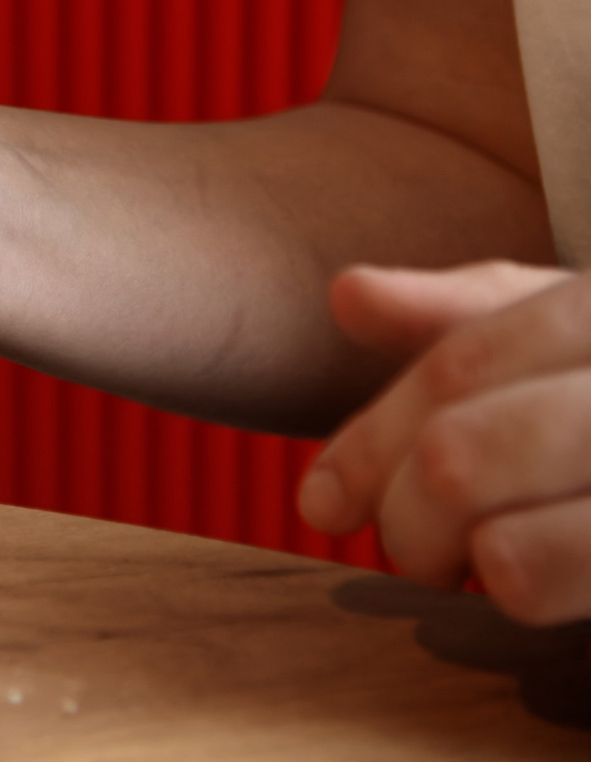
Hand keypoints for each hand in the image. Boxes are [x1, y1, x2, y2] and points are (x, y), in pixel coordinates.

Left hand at [298, 261, 590, 620]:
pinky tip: (537, 580)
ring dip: (469, 569)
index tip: (320, 503)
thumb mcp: (578, 334)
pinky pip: (559, 578)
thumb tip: (346, 295)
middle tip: (415, 549)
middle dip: (409, 517)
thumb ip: (470, 316)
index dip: (368, 442)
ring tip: (477, 566)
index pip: (454, 371)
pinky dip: (538, 590)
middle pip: (462, 458)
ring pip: (509, 548)